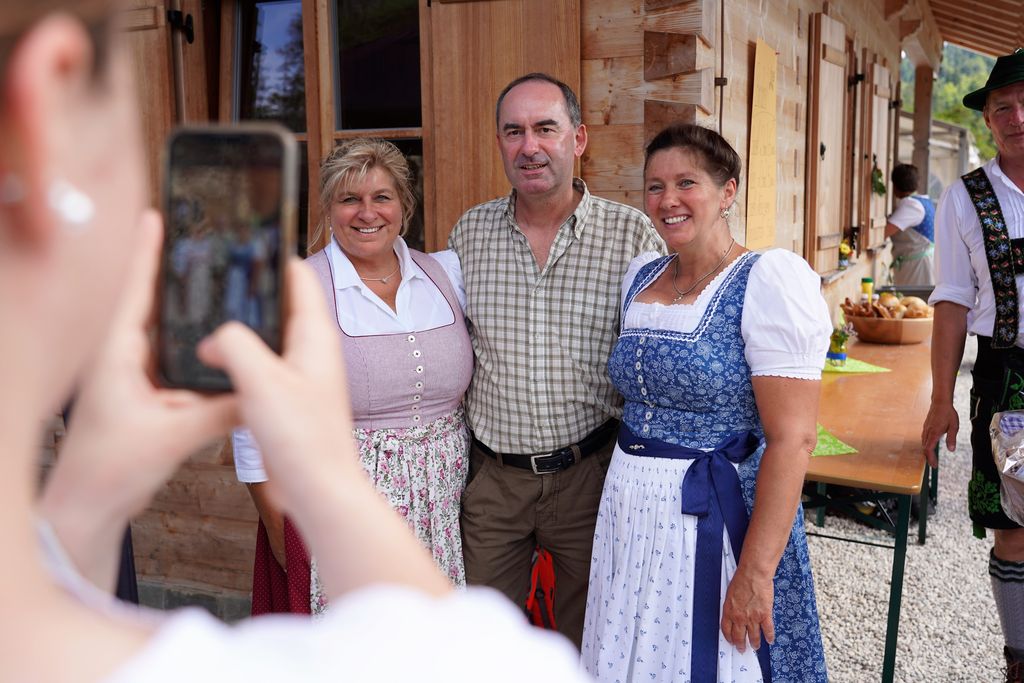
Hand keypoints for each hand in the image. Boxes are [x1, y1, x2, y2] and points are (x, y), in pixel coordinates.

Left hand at [39, 211, 237, 587]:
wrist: (90, 508)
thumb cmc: (111, 470)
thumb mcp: (173, 435)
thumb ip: (222, 411)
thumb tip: (263, 391)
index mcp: (116, 356)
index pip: (133, 291)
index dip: (145, 252)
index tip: (156, 215)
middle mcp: (122, 359)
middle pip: (152, 304)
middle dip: (174, 273)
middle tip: (200, 241)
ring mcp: (133, 377)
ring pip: (167, 334)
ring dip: (188, 312)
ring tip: (217, 285)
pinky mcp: (146, 396)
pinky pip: (176, 362)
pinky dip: (196, 349)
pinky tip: (220, 343)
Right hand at [199, 258, 451, 597]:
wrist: (322, 490)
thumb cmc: (304, 438)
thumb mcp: (260, 381)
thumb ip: (233, 345)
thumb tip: (212, 338)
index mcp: (316, 335)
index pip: (299, 277)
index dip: (273, 255)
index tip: (243, 240)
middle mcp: (314, 350)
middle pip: (281, 304)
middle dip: (251, 291)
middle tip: (214, 277)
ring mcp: (304, 375)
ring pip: (270, 336)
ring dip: (243, 327)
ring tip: (206, 317)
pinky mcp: (292, 399)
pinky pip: (264, 365)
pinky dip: (242, 358)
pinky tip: (215, 366)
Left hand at [721, 566, 774, 652]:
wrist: (753, 574)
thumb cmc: (741, 579)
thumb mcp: (730, 593)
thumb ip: (731, 605)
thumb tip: (733, 610)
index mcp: (729, 611)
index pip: (726, 629)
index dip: (729, 637)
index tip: (731, 640)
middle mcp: (739, 617)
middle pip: (739, 636)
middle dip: (740, 644)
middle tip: (741, 648)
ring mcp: (752, 617)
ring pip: (753, 636)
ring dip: (754, 643)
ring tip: (755, 647)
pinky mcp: (764, 615)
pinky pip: (767, 630)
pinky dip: (769, 636)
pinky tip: (770, 640)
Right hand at [921, 400, 957, 467]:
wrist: (940, 402)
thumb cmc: (948, 413)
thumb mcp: (954, 426)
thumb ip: (952, 439)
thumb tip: (951, 450)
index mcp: (934, 433)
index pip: (929, 449)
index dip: (931, 458)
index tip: (934, 465)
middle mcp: (928, 432)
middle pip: (925, 448)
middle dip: (928, 457)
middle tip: (933, 464)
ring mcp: (926, 429)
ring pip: (923, 443)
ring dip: (927, 451)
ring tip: (932, 457)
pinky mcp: (926, 427)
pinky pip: (924, 438)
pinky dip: (926, 445)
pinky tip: (930, 446)